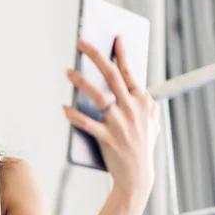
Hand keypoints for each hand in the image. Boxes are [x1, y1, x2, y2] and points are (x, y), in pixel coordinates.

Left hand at [63, 37, 160, 213]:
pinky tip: (64, 107)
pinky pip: (87, 123)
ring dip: (81, 81)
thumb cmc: (141, 145)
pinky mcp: (108, 139)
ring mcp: (120, 124)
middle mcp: (132, 109)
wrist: (138, 177)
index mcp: (143, 101)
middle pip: (111, 76)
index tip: (114, 38)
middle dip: (96, 55)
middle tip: (82, 42)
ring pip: (98, 96)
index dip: (121, 53)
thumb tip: (127, 80)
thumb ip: (143, 101)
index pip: (130, 72)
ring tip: (68, 71)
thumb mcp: (150, 121)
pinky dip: (74, 115)